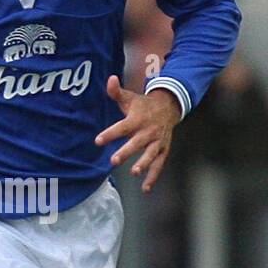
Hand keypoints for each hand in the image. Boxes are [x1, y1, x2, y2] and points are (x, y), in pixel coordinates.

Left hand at [95, 76, 180, 192]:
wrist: (169, 107)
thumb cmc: (143, 105)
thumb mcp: (130, 98)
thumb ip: (116, 92)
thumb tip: (109, 79)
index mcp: (137, 119)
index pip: (122, 127)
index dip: (110, 133)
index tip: (98, 140)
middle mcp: (148, 131)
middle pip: (136, 142)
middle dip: (126, 151)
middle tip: (114, 160)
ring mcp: (157, 141)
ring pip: (151, 154)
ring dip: (143, 164)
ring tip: (134, 172)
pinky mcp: (163, 150)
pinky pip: (158, 164)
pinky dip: (153, 176)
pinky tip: (144, 188)